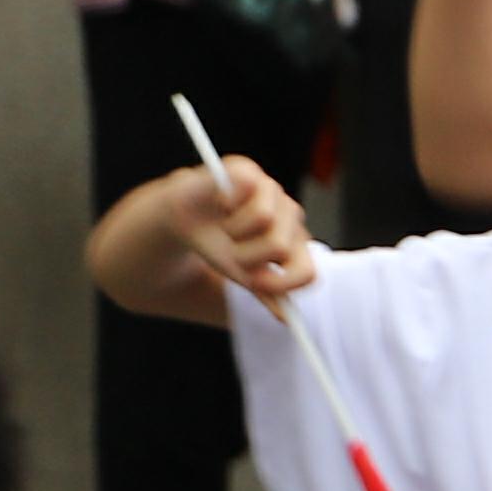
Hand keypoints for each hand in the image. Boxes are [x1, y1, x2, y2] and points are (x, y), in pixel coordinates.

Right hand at [181, 157, 320, 308]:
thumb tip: (287, 318)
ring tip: (226, 226)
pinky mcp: (252, 173)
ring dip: (234, 230)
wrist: (184, 216)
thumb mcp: (240, 272)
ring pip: (264, 218)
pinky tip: (221, 203)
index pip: (308, 273)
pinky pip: (247, 190)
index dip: (282, 284)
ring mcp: (274, 193)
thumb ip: (266, 291)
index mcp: (294, 245)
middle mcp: (290, 217)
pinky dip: (227, 204)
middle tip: (230, 248)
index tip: (254, 283)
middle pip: (279, 247)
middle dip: (245, 256)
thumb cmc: (217, 244)